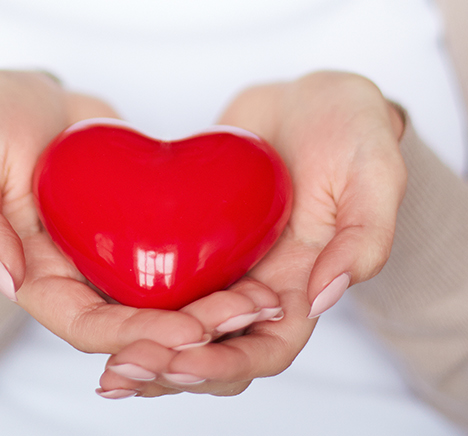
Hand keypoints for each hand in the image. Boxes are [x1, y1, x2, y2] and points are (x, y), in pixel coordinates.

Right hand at [0, 70, 282, 357]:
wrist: (23, 95)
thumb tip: (4, 275)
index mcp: (33, 275)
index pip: (85, 325)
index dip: (136, 336)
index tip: (187, 332)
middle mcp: (78, 276)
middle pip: (138, 324)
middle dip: (193, 331)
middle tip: (248, 316)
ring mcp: (112, 255)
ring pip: (168, 301)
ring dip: (216, 312)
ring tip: (268, 304)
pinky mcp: (143, 229)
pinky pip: (183, 260)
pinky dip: (220, 272)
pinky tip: (263, 268)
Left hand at [95, 71, 406, 397]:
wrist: (316, 96)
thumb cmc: (357, 131)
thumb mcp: (378, 176)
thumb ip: (365, 239)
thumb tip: (324, 298)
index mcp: (305, 286)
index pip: (265, 348)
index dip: (223, 364)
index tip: (180, 360)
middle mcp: (261, 287)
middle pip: (214, 351)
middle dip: (170, 369)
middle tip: (122, 371)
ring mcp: (224, 266)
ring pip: (181, 328)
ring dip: (146, 352)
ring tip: (107, 370)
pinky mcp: (194, 238)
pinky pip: (159, 281)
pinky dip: (130, 304)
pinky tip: (89, 309)